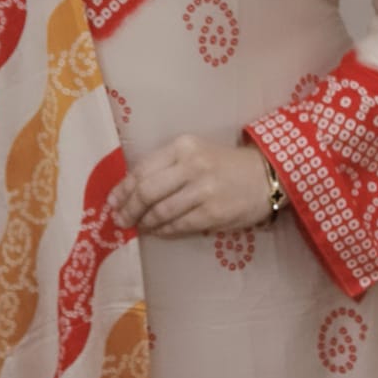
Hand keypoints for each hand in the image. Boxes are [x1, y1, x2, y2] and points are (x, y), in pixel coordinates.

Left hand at [108, 136, 269, 236]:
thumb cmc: (225, 165)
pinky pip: (178, 225)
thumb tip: (131, 191)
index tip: (111, 202)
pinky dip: (163, 230)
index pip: (142, 170)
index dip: (122, 189)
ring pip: (160, 211)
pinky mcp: (213, 212)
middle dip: (128, 209)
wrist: (266, 175)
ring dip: (144, 222)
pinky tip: (158, 231)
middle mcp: (191, 165)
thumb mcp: (195, 153)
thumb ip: (167, 167)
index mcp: (183, 146)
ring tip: (138, 227)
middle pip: (146, 191)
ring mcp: (203, 190)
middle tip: (120, 220)